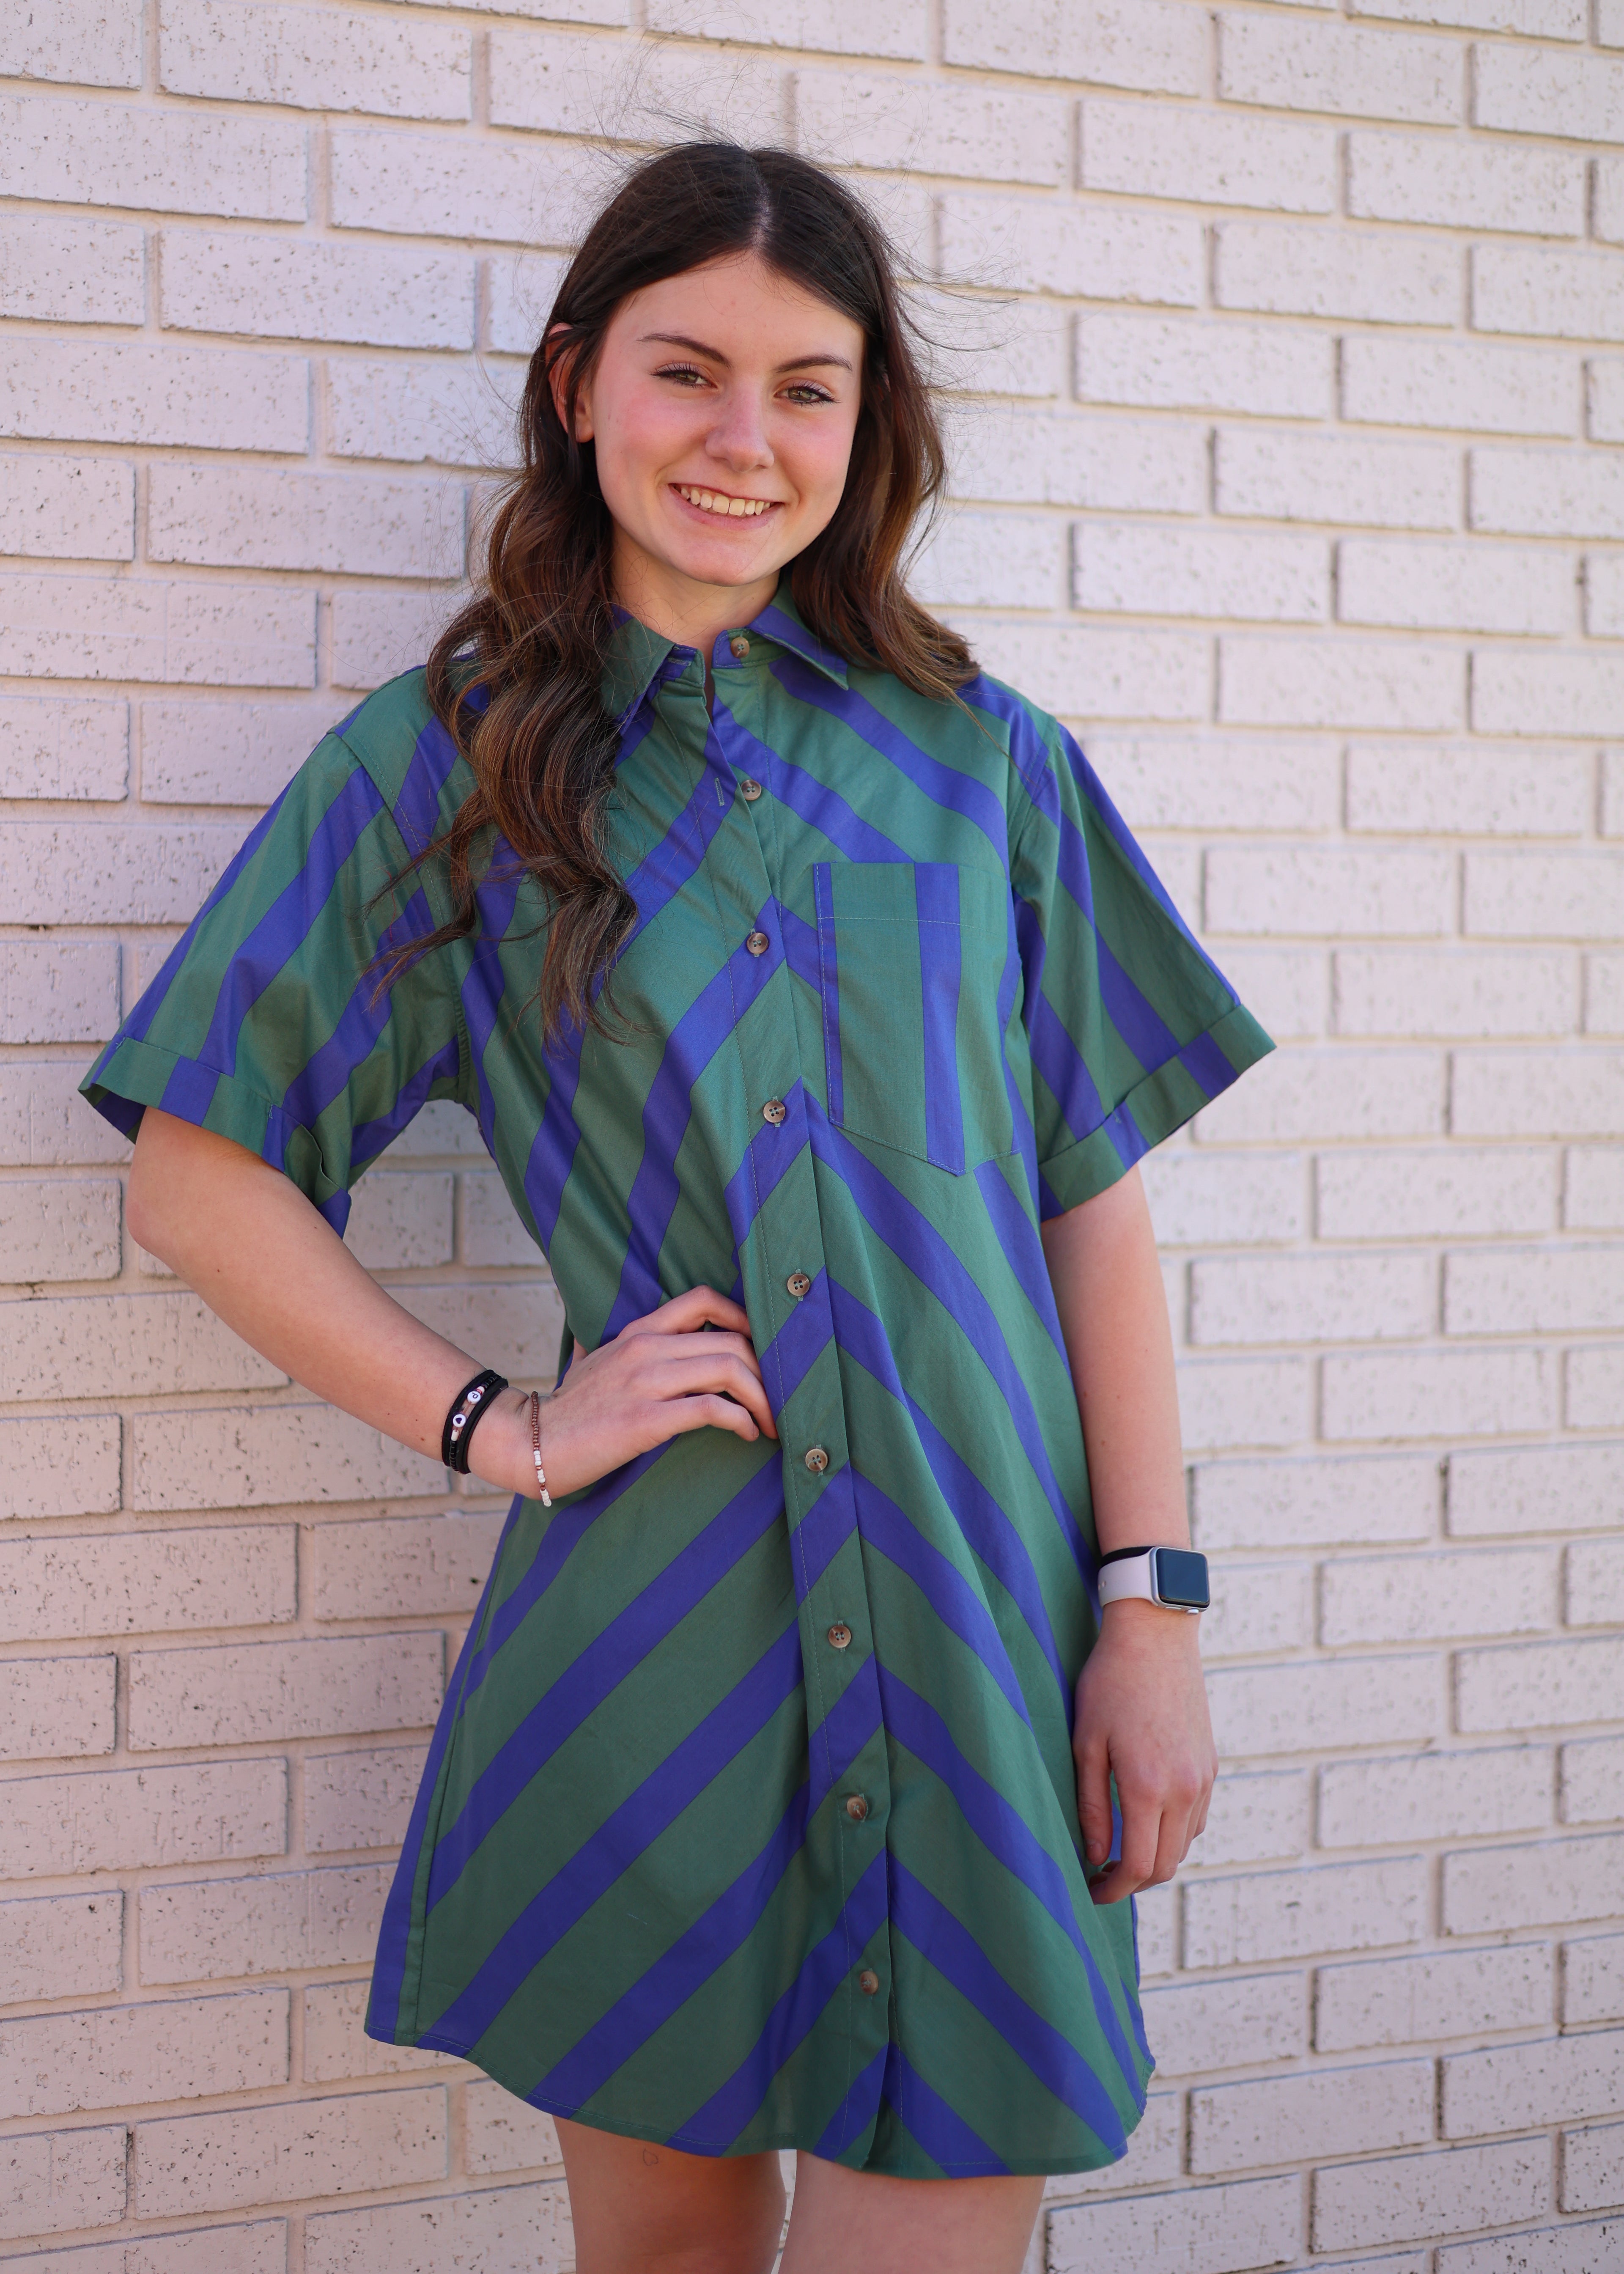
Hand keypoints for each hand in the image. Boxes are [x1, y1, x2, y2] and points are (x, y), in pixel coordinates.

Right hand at [467, 1285, 777, 1499]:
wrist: (529, 1443)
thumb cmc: (569, 1411)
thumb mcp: (595, 1364)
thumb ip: (619, 1350)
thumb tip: (629, 1347)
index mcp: (637, 1332)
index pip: (703, 1300)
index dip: (744, 1318)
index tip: (763, 1350)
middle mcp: (645, 1348)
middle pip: (731, 1339)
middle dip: (767, 1371)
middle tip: (778, 1399)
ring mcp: (645, 1382)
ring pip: (729, 1369)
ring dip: (763, 1398)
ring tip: (770, 1421)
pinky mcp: (645, 1419)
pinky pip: (711, 1409)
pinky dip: (741, 1420)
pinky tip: (748, 1434)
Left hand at [1073, 1600, 1215, 1904]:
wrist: (1155, 1637)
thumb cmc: (1110, 1683)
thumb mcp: (1086, 1743)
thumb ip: (1091, 1806)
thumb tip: (1096, 1855)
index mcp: (1148, 1787)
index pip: (1138, 1866)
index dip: (1113, 1890)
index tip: (1090, 1891)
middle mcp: (1184, 1789)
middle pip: (1165, 1865)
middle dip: (1133, 1881)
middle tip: (1101, 1877)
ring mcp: (1202, 1778)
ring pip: (1183, 1845)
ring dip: (1154, 1857)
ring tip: (1119, 1848)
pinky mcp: (1210, 1765)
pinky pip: (1196, 1818)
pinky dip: (1173, 1833)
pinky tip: (1147, 1819)